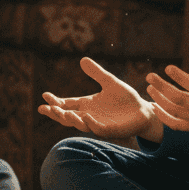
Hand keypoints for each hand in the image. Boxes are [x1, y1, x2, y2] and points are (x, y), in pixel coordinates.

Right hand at [38, 57, 162, 141]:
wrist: (144, 111)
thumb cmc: (126, 98)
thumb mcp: (110, 82)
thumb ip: (97, 73)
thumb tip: (82, 59)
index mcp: (87, 105)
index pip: (67, 104)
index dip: (55, 102)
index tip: (44, 95)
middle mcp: (90, 116)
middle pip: (68, 117)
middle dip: (56, 114)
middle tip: (45, 109)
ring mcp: (100, 124)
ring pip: (81, 125)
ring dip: (71, 120)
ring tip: (63, 113)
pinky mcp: (112, 130)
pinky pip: (99, 128)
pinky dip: (92, 124)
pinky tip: (86, 117)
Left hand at [147, 48, 188, 143]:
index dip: (179, 77)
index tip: (168, 67)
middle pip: (178, 98)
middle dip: (161, 87)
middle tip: (149, 76)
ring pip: (174, 111)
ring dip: (159, 99)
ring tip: (149, 88)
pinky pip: (176, 125)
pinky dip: (163, 117)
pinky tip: (154, 106)